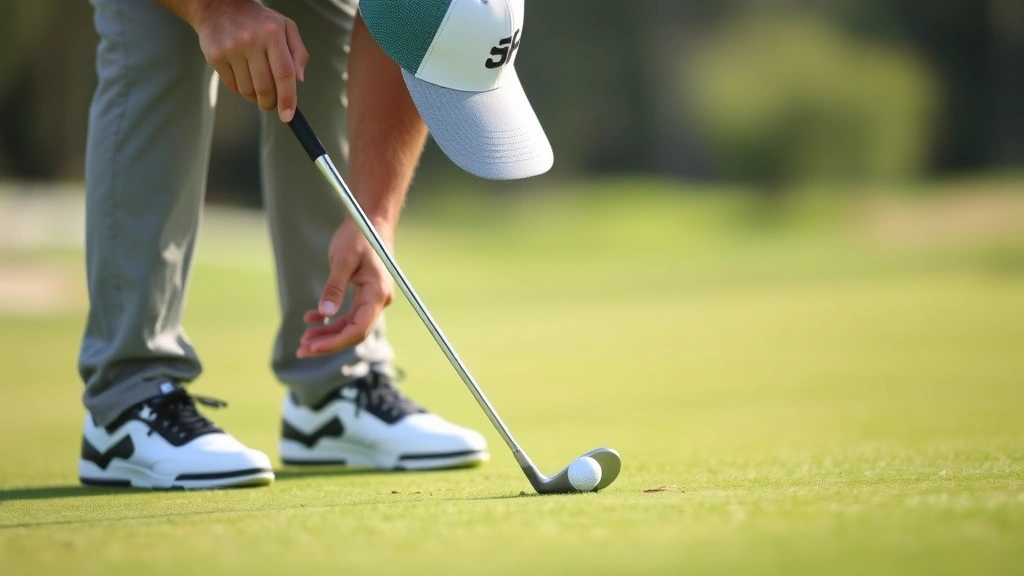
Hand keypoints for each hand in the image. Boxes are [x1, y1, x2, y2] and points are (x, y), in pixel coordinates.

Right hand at [191, 0, 307, 121]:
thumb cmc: (258, 20)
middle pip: (265, 87)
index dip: (288, 98)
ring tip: (257, 86)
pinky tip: (243, 76)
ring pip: (248, 91)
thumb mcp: (286, 28)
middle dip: (271, 103)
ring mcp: (231, 49)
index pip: (284, 74)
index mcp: (273, 34)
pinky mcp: (215, 56)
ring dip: (255, 97)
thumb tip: (299, 80)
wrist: (219, 6)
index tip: (288, 115)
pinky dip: (241, 89)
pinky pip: (232, 86)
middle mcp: (251, 41)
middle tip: (272, 103)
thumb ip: (298, 53)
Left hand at [297, 221, 394, 358]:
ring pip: (349, 326)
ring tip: (304, 341)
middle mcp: (378, 300)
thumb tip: (325, 313)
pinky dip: (329, 320)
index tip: (313, 347)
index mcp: (376, 293)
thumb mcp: (343, 259)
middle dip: (328, 343)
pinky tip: (310, 319)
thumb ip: (334, 287)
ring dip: (327, 335)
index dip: (336, 341)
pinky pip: (347, 315)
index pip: (358, 328)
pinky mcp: (363, 296)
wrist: (371, 221)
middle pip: (354, 332)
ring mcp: (371, 299)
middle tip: (302, 350)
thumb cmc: (359, 235)